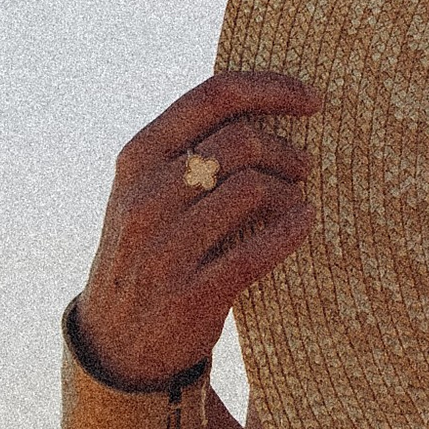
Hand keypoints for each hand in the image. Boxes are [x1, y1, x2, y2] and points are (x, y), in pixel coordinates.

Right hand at [77, 73, 318, 388]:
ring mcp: (164, 248)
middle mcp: (144, 198)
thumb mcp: (150, 188)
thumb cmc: (151, 245)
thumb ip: (192, 146)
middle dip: (285, 149)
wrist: (115, 340)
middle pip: (240, 141)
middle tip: (304, 165)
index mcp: (138, 158)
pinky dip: (292, 231)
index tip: (313, 98)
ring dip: (289, 191)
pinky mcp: (190, 294)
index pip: (214, 96)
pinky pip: (257, 251)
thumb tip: (269, 98)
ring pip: (251, 189)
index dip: (272, 88)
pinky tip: (305, 221)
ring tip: (295, 199)